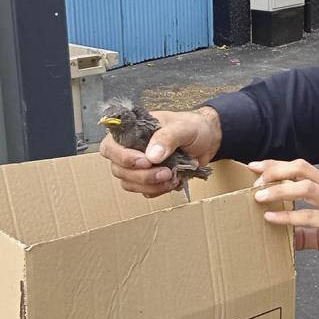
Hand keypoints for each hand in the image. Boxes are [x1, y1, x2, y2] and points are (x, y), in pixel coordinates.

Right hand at [100, 107, 221, 196]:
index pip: (110, 146)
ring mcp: (138, 166)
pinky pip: (144, 191)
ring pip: (129, 183)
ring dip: (150, 185)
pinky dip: (158, 190)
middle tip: (166, 172)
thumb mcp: (183, 127)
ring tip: (172, 177)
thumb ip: (167, 138)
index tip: (146, 161)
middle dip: (142, 175)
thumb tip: (152, 156)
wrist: (209, 140)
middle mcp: (130, 149)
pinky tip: (173, 181)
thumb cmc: (193, 127)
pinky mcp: (149, 179)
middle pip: (119, 170)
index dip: (123, 157)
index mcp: (132, 131)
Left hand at [249, 159, 318, 267]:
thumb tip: (285, 237)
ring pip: (304, 187)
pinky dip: (287, 216)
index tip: (256, 166)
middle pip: (301, 168)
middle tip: (254, 177)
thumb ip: (305, 231)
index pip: (301, 168)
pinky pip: (309, 215)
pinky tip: (271, 218)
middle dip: (275, 169)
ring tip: (259, 195)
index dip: (278, 165)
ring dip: (279, 189)